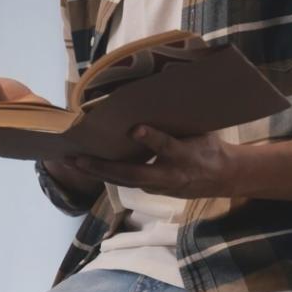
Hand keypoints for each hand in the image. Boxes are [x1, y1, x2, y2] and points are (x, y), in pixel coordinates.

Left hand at [68, 125, 239, 198]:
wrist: (222, 178)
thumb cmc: (208, 147)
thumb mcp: (200, 132)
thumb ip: (177, 124)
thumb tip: (152, 101)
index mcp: (186, 155)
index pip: (167, 147)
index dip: (152, 139)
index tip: (136, 128)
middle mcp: (170, 175)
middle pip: (134, 174)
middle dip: (104, 167)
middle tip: (78, 158)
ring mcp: (159, 186)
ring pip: (123, 181)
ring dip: (95, 172)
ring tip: (69, 160)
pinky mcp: (151, 190)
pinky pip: (124, 181)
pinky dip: (104, 172)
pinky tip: (84, 163)